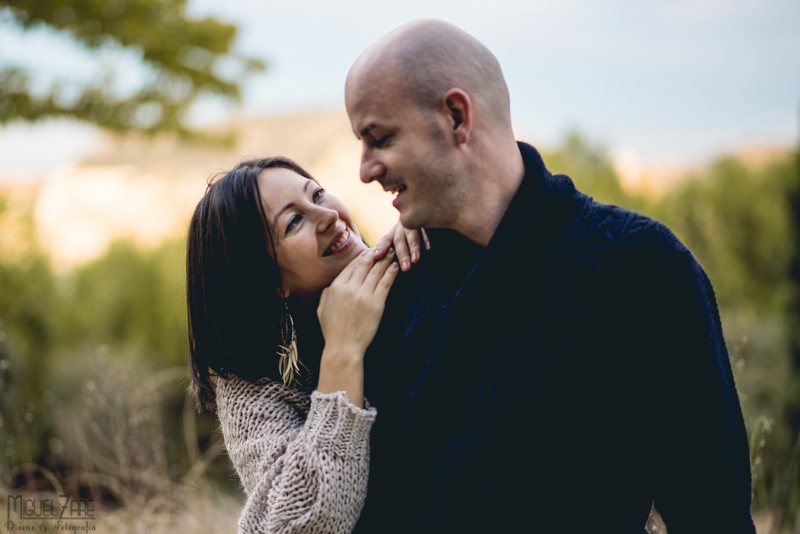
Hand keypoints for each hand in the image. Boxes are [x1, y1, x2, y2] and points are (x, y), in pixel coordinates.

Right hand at [316, 248, 398, 404]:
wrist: (343, 347)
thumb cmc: (332, 330)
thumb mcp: (322, 308)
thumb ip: (327, 292)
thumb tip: (333, 284)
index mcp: (336, 287)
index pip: (351, 267)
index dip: (362, 257)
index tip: (369, 253)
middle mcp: (349, 288)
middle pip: (365, 265)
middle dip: (375, 254)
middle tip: (383, 247)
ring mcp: (364, 295)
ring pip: (376, 272)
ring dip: (385, 260)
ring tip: (392, 252)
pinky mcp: (376, 304)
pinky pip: (385, 283)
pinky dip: (391, 273)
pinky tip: (395, 266)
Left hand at [374, 222, 430, 271]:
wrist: (420, 211)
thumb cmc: (408, 231)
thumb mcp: (398, 234)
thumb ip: (391, 246)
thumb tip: (380, 260)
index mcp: (395, 230)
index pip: (386, 239)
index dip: (382, 247)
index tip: (377, 256)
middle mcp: (403, 225)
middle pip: (399, 239)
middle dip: (402, 254)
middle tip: (405, 268)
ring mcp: (414, 222)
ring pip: (412, 234)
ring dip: (414, 247)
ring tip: (415, 260)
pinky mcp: (425, 220)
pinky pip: (425, 229)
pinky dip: (426, 239)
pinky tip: (428, 248)